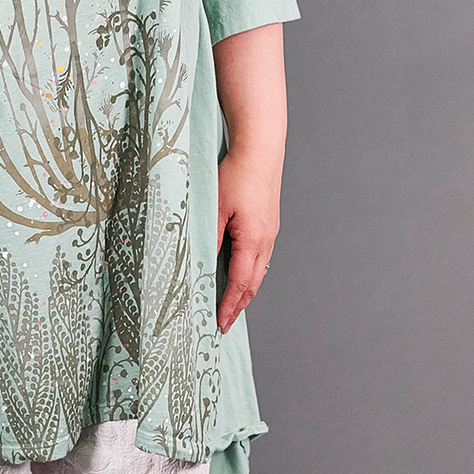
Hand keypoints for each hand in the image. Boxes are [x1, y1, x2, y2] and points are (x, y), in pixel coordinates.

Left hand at [215, 148, 279, 334]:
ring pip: (259, 271)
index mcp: (253, 241)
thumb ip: (210, 238)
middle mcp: (266, 240)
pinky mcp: (269, 223)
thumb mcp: (215, 208)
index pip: (241, 284)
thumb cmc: (236, 175)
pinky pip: (260, 256)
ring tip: (230, 304)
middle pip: (253, 283)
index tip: (220, 324)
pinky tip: (239, 272)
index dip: (229, 306)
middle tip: (224, 322)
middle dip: (238, 305)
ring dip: (245, 290)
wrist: (260, 149)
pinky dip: (250, 272)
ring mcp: (270, 232)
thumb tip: (202, 265)